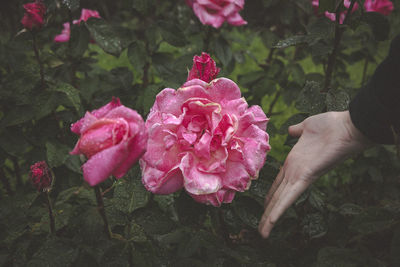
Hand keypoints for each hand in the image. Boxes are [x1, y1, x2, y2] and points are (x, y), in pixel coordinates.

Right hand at [258, 111, 370, 237]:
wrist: (347, 126)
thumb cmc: (330, 125)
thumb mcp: (307, 127)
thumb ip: (297, 130)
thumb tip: (290, 130)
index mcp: (294, 163)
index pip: (279, 183)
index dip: (271, 196)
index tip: (264, 206)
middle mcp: (295, 173)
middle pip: (278, 197)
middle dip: (268, 214)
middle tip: (261, 230)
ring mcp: (300, 176)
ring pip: (281, 201)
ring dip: (270, 218)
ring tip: (262, 233)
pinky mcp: (305, 178)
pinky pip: (289, 197)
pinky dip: (279, 210)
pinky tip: (271, 222)